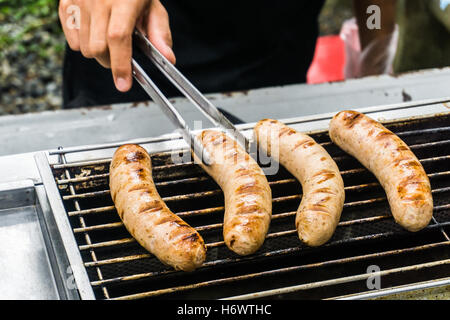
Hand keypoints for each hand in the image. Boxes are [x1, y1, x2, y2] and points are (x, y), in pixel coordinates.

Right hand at [59, 0, 175, 91]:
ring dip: (98, 54)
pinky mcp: (65, 3)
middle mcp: (98, 0)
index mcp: (123, 0)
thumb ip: (160, 33)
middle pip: (98, 48)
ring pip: (83, 48)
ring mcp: (79, 0)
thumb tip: (168, 59)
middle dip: (110, 62)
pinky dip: (82, 45)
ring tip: (108, 40)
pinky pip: (70, 41)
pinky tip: (94, 33)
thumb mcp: (153, 7)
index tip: (123, 84)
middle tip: (120, 57)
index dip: (121, 64)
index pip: (118, 38)